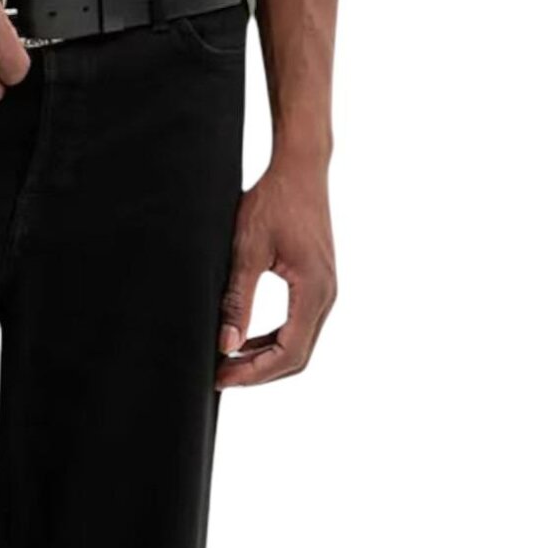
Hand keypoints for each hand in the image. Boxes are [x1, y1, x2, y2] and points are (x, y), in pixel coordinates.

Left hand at [216, 163, 336, 388]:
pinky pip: (298, 324)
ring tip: (228, 363)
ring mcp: (324, 290)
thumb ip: (237, 300)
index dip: (254, 373)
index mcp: (314, 291)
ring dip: (264, 358)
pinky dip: (272, 339)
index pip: (289, 353)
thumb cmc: (274, 201)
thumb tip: (227, 344)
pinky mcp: (316, 283)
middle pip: (297, 356)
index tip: (222, 378)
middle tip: (221, 377)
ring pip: (298, 343)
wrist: (300, 169)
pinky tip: (245, 341)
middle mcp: (326, 296)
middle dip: (258, 372)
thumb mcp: (247, 250)